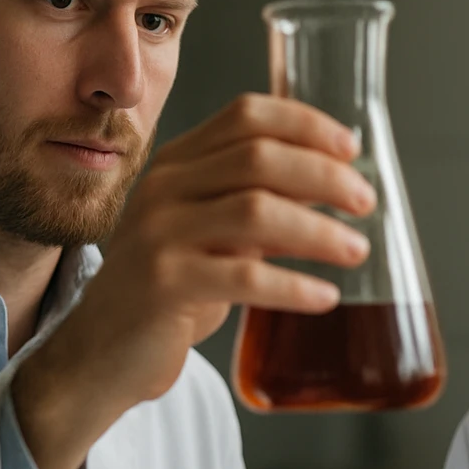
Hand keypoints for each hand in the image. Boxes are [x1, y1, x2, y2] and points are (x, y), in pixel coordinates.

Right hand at [11, 93, 375, 468]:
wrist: (102, 353)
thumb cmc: (170, 292)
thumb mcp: (215, 236)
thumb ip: (260, 206)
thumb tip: (338, 189)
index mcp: (178, 164)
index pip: (247, 116)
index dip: (305, 124)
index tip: (351, 148)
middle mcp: (164, 187)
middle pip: (258, 156)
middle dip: (324, 175)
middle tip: (366, 201)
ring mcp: (159, 233)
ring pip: (256, 211)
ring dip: (318, 229)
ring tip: (356, 250)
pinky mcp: (163, 283)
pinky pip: (243, 276)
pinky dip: (293, 285)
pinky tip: (325, 296)